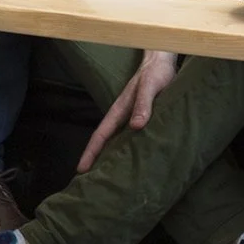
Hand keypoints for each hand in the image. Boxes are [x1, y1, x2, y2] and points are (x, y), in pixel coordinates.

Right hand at [76, 50, 177, 171]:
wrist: (162, 61)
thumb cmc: (155, 72)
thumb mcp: (150, 86)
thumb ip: (143, 104)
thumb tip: (136, 126)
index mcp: (119, 110)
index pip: (100, 135)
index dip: (90, 152)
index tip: (81, 170)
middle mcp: (122, 117)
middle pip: (104, 142)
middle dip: (95, 160)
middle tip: (89, 182)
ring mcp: (130, 118)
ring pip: (116, 141)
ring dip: (109, 156)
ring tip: (107, 177)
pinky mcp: (141, 118)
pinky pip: (129, 138)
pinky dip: (125, 150)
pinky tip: (130, 160)